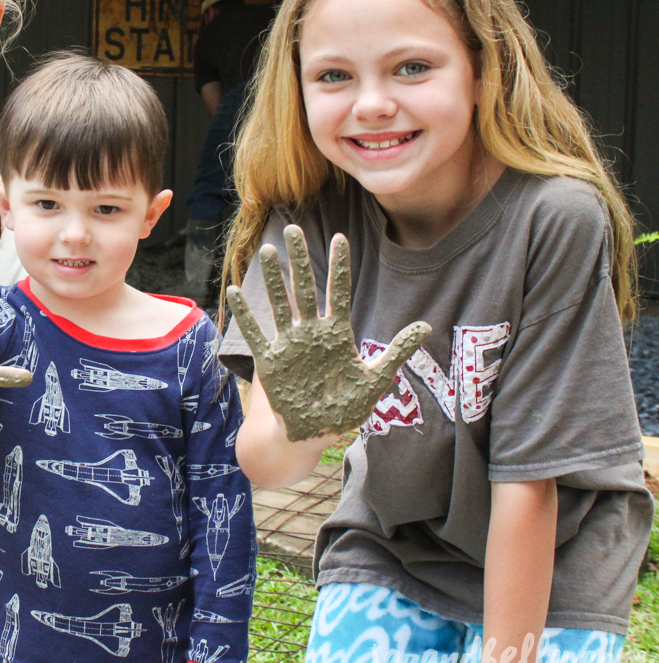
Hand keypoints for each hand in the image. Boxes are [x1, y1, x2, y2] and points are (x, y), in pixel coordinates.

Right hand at [227, 225, 429, 441]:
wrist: (313, 433)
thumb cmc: (344, 407)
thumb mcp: (375, 379)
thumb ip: (396, 351)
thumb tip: (426, 325)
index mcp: (337, 334)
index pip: (339, 292)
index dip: (339, 266)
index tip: (339, 238)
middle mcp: (311, 332)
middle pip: (304, 288)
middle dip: (299, 259)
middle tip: (293, 229)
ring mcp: (289, 344)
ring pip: (279, 304)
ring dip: (273, 278)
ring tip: (267, 250)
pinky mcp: (270, 361)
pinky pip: (255, 334)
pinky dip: (246, 314)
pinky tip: (235, 291)